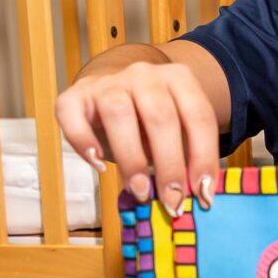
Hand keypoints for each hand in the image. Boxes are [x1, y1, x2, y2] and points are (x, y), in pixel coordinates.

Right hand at [55, 57, 221, 216]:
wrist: (112, 92)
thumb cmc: (148, 122)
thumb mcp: (175, 132)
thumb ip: (185, 156)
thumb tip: (197, 198)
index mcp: (178, 79)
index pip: (198, 115)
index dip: (204, 157)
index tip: (204, 195)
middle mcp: (143, 75)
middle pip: (160, 116)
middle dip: (169, 165)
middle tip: (172, 202)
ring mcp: (107, 82)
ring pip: (118, 113)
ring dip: (132, 158)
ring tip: (140, 192)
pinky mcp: (75, 95)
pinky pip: (73, 114)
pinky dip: (83, 142)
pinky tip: (98, 166)